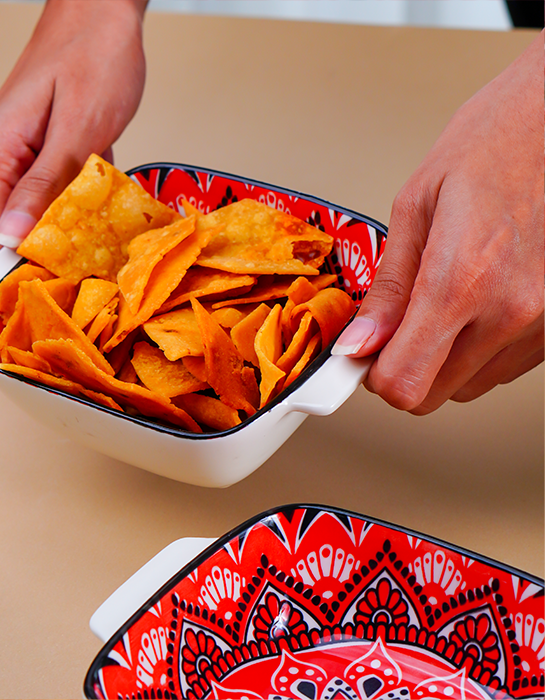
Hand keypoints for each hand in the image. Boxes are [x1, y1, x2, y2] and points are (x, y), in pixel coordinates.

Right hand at [0, 0, 147, 262]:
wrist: (101, 12)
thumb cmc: (94, 58)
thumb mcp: (78, 129)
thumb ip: (44, 186)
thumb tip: (9, 238)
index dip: (20, 275)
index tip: (54, 299)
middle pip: (11, 235)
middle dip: (48, 258)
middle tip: (87, 277)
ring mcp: (12, 159)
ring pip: (33, 220)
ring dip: (66, 236)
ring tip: (99, 248)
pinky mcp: (35, 156)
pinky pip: (48, 199)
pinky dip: (74, 210)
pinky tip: (100, 213)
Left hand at [333, 31, 543, 414]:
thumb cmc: (490, 146)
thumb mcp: (416, 208)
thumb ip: (387, 288)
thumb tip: (359, 342)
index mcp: (464, 279)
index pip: (404, 382)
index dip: (374, 375)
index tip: (362, 354)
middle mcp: (511, 311)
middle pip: (432, 394)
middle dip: (402, 367)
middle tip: (393, 326)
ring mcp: (542, 322)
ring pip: (466, 386)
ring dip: (440, 360)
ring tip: (439, 304)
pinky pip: (500, 367)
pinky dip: (475, 349)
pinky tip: (473, 305)